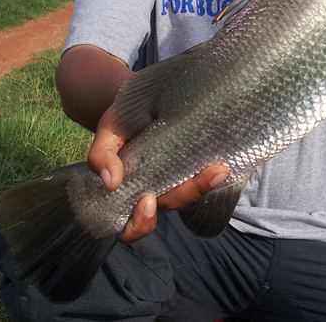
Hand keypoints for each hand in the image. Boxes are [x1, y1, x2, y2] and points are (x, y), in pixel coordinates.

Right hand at [88, 108, 229, 242]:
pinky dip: (211, 174)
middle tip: (203, 176)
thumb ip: (101, 155)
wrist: (140, 99)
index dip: (140, 223)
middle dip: (186, 194)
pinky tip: (223, 162)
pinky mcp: (191, 164)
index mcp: (128, 192)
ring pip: (189, 193)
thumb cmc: (120, 122)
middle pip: (169, 205)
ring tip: (219, 169)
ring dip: (204, 185)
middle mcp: (153, 189)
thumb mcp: (107, 131)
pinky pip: (202, 177)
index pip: (131, 225)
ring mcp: (174, 177)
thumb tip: (111, 182)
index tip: (147, 201)